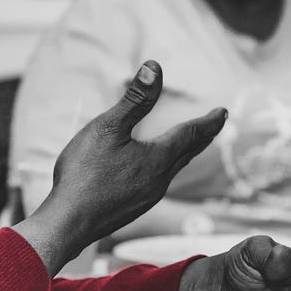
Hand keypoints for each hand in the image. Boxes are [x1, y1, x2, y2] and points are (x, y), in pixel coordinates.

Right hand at [15, 61, 226, 273]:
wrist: (68, 222)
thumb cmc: (84, 174)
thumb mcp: (108, 127)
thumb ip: (134, 100)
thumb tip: (154, 68)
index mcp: (157, 159)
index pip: (191, 134)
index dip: (208, 121)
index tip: (222, 112)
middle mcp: (159, 180)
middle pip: (187, 153)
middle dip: (202, 136)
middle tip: (214, 124)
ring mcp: (147, 198)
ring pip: (173, 170)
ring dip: (184, 154)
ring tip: (188, 145)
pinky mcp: (133, 209)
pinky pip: (157, 183)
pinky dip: (165, 169)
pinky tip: (153, 172)